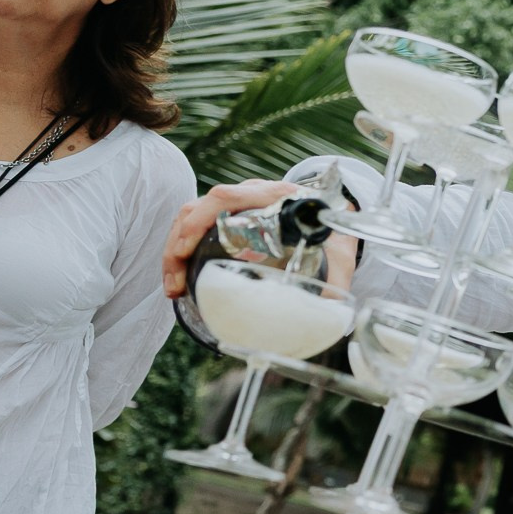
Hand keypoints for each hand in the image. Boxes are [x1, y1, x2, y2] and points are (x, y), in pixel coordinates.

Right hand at [159, 181, 359, 295]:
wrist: (337, 218)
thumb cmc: (335, 236)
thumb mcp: (338, 255)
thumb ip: (336, 281)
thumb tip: (332, 320)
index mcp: (276, 196)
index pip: (228, 196)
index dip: (202, 218)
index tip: (188, 247)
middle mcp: (252, 193)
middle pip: (201, 206)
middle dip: (180, 243)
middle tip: (177, 280)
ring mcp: (237, 202)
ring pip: (191, 214)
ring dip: (176, 249)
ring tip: (174, 286)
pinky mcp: (227, 215)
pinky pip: (194, 224)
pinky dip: (181, 249)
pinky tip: (179, 277)